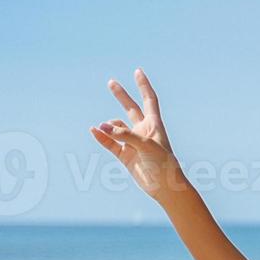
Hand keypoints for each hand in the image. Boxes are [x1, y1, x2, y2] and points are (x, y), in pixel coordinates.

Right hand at [89, 68, 179, 197]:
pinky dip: (101, 137)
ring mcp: (133, 143)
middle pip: (131, 108)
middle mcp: (143, 132)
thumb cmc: (163, 164)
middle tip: (111, 82)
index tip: (137, 71)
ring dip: (108, 126)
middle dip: (122, 96)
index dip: (143, 85)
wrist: (165, 188)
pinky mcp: (125, 156)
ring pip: (116, 128)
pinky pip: (109, 143)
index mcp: (154, 125)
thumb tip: (102, 127)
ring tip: (104, 129)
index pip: (149, 99)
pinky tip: (94, 131)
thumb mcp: (145, 146)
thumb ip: (124, 134)